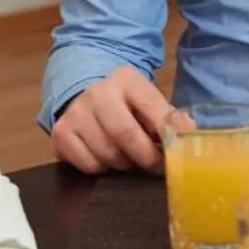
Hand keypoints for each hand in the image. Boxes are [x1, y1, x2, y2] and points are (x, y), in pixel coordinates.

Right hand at [51, 65, 176, 173]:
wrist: (84, 97)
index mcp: (127, 79)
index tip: (178, 152)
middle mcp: (98, 92)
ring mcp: (76, 112)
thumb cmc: (126, 105)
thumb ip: (167, 117)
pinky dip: (103, 169)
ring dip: (124, 165)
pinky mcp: (61, 134)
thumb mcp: (148, 102)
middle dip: (145, 157)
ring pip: (106, 154)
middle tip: (155, 167)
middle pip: (124, 133)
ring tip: (130, 158)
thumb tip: (188, 133)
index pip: (153, 108)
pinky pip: (88, 165)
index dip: (168, 134)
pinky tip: (107, 158)